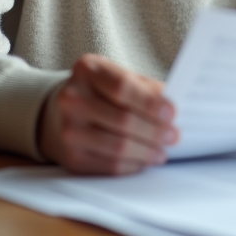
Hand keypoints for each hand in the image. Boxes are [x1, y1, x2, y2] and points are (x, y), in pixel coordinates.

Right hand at [38, 53, 178, 174]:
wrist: (61, 112)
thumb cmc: (100, 92)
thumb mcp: (120, 77)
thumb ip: (146, 88)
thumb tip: (174, 105)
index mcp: (87, 70)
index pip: (122, 87)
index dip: (150, 102)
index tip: (172, 113)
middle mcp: (72, 98)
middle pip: (122, 119)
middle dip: (154, 131)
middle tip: (174, 136)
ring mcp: (69, 129)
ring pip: (117, 146)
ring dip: (147, 152)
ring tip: (163, 151)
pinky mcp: (71, 156)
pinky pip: (110, 165)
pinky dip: (133, 165)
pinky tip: (145, 160)